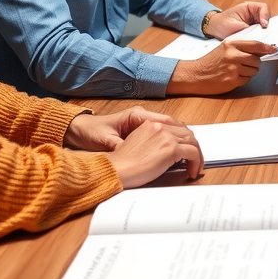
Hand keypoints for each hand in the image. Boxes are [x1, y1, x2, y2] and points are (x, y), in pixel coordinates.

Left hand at [64, 107, 188, 151]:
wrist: (80, 129)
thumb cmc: (92, 133)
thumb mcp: (106, 142)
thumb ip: (123, 147)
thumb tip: (140, 156)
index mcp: (139, 116)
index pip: (171, 124)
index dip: (186, 140)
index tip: (192, 155)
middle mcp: (145, 116)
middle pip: (178, 126)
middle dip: (191, 143)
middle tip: (197, 162)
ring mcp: (145, 122)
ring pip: (175, 130)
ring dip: (185, 144)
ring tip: (192, 160)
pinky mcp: (143, 129)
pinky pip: (167, 134)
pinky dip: (176, 144)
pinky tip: (178, 156)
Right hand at [107, 119, 203, 187]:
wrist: (117, 169)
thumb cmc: (124, 162)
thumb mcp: (139, 143)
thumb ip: (153, 140)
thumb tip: (167, 149)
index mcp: (152, 124)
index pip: (177, 127)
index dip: (185, 139)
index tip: (187, 149)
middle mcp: (161, 127)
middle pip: (187, 133)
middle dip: (193, 146)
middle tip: (194, 159)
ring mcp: (167, 137)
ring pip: (193, 142)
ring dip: (197, 155)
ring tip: (195, 167)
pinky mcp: (171, 149)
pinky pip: (193, 153)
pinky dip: (196, 162)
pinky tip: (192, 171)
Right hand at [168, 38, 276, 95]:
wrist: (195, 74)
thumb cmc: (210, 61)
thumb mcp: (224, 48)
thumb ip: (240, 48)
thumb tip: (260, 51)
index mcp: (231, 44)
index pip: (255, 45)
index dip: (267, 48)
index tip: (273, 49)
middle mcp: (233, 55)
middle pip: (257, 59)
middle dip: (255, 63)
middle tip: (247, 64)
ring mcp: (233, 68)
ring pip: (254, 71)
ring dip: (250, 72)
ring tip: (238, 70)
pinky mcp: (232, 80)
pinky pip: (247, 79)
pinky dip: (243, 79)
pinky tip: (233, 77)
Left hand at [206, 1, 269, 38]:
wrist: (214, 30)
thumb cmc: (222, 24)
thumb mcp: (235, 26)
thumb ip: (248, 29)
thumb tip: (260, 34)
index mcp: (249, 7)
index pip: (264, 8)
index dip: (265, 16)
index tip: (264, 25)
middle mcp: (254, 13)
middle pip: (267, 17)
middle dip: (267, 26)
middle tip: (265, 35)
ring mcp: (254, 22)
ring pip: (266, 26)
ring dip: (264, 33)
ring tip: (262, 39)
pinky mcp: (253, 30)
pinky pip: (261, 33)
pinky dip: (261, 37)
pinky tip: (259, 42)